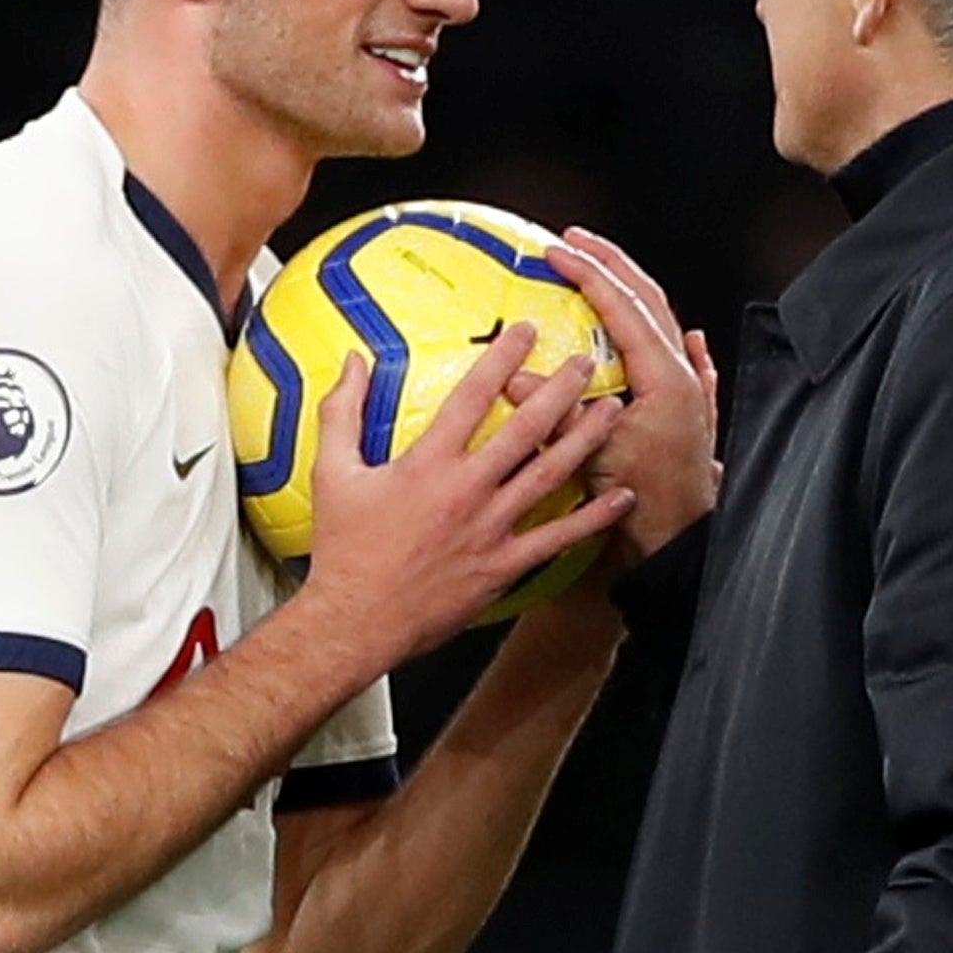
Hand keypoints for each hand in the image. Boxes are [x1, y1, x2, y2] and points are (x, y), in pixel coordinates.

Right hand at [303, 322, 633, 662]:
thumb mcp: (332, 472)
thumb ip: (341, 411)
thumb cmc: (345, 553)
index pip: (472, 397)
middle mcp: (467, 491)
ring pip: (551, 474)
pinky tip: (619, 497)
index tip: (524, 331)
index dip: (502, 358)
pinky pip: (558, 538)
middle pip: (526, 429)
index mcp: (428, 464)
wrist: (356, 622)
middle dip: (561, 390)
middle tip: (585, 363)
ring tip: (613, 412)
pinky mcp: (504, 565)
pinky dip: (593, 517)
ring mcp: (491, 529)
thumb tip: (352, 363)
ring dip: (586, 439)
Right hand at [538, 227, 718, 572]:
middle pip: (649, 299)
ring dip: (631, 290)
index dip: (587, 273)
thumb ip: (552, 415)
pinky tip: (684, 332)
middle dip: (611, 263)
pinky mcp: (688, 410)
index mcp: (664, 380)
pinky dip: (669, 334)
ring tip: (599, 270)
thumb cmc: (639, 509)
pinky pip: (681, 356)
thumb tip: (514, 378)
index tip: (556, 249)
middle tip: (573, 240)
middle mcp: (684, 378)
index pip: (622, 306)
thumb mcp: (587, 459)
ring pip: (663, 322)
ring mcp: (691, 392)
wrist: (675, 547)